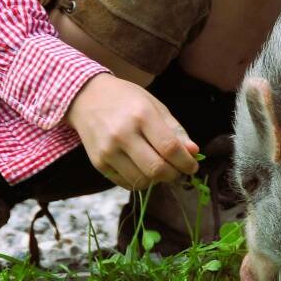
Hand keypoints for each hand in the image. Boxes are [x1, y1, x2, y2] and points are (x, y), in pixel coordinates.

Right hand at [65, 73, 199, 189]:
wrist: (87, 98)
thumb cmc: (126, 99)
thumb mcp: (155, 106)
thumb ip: (175, 130)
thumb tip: (194, 152)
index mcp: (141, 115)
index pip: (169, 148)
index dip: (186, 162)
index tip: (193, 166)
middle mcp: (122, 134)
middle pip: (156, 169)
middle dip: (174, 175)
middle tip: (179, 170)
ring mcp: (108, 151)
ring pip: (141, 180)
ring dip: (157, 180)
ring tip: (161, 168)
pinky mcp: (98, 163)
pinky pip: (125, 183)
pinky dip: (140, 181)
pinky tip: (143, 169)